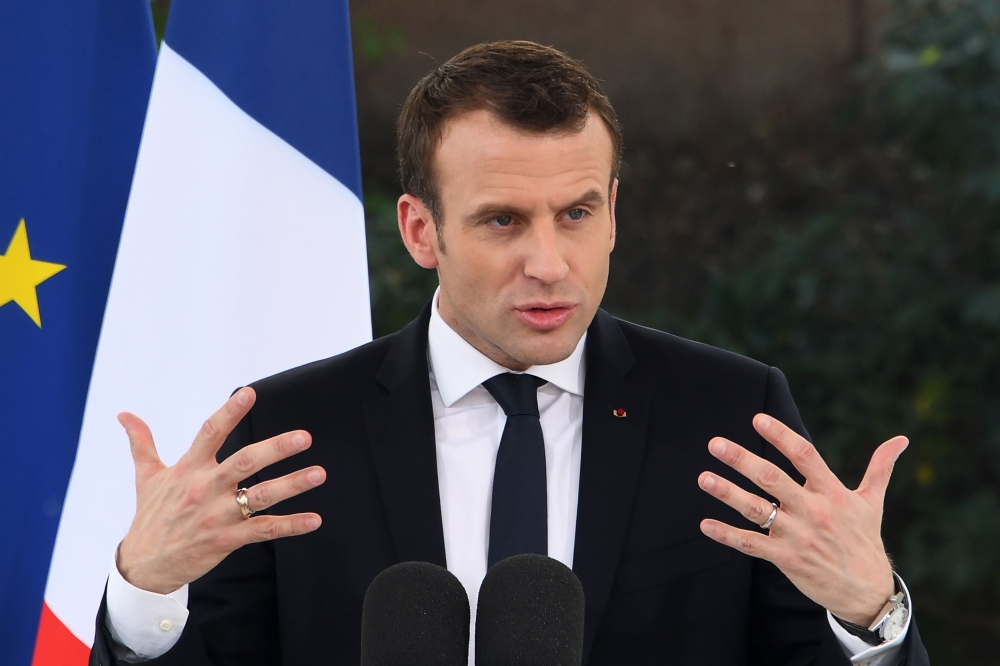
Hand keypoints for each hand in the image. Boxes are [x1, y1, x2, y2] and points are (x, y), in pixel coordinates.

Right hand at [116, 387, 325, 593]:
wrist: (145, 566)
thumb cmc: (151, 516)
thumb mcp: (147, 477)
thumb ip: (141, 442)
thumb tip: (124, 414)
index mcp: (189, 468)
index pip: (210, 432)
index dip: (230, 412)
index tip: (248, 393)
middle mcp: (206, 488)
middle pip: (245, 462)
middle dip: (276, 449)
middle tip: (304, 437)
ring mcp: (218, 515)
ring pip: (261, 496)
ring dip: (292, 485)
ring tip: (318, 473)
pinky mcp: (227, 539)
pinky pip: (264, 530)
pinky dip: (290, 525)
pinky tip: (314, 519)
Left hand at [698, 414, 906, 625]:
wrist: (867, 592)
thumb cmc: (865, 541)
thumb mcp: (873, 502)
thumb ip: (880, 468)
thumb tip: (901, 440)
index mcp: (831, 492)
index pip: (805, 456)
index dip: (782, 436)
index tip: (758, 419)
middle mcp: (813, 510)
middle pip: (773, 479)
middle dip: (742, 460)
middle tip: (715, 443)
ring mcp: (797, 535)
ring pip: (757, 510)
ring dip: (728, 494)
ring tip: (704, 478)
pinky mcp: (786, 559)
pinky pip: (751, 545)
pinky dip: (727, 535)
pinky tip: (705, 524)